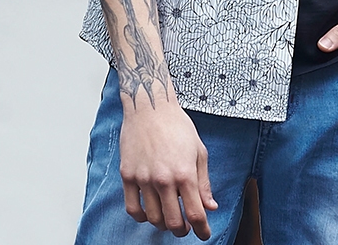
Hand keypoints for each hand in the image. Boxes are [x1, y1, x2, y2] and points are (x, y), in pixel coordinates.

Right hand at [119, 95, 217, 239]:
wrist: (150, 107)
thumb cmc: (177, 125)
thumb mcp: (198, 151)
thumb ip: (204, 182)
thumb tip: (210, 206)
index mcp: (185, 173)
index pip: (194, 213)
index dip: (201, 229)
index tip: (204, 234)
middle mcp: (164, 179)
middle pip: (173, 222)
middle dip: (182, 230)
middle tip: (185, 227)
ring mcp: (144, 179)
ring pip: (153, 218)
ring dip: (163, 224)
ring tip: (169, 217)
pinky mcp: (128, 176)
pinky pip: (132, 208)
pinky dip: (141, 217)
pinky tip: (148, 213)